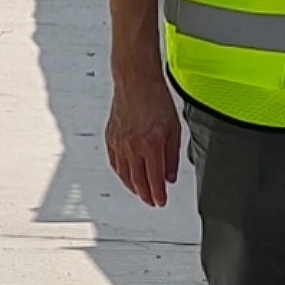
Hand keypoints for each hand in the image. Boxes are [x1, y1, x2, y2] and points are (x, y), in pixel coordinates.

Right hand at [106, 56, 183, 207]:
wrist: (136, 82)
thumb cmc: (156, 100)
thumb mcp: (174, 129)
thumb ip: (172, 156)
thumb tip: (170, 176)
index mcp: (150, 145)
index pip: (154, 179)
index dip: (158, 194)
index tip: (161, 201)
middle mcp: (132, 146)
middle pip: (137, 181)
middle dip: (146, 195)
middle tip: (152, 201)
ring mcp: (119, 143)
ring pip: (123, 174)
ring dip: (132, 187)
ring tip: (140, 193)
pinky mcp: (110, 138)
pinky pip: (114, 162)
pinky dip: (120, 173)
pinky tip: (125, 176)